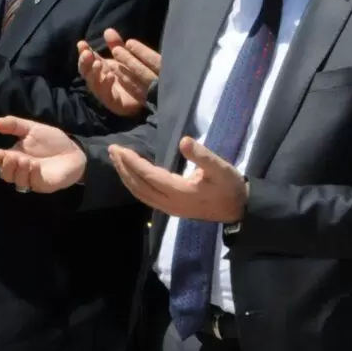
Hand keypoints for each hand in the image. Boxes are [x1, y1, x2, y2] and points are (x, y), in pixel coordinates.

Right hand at [0, 116, 85, 192]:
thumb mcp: (33, 128)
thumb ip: (15, 125)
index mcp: (16, 156)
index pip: (0, 162)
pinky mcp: (44, 184)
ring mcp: (32, 179)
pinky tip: (35, 165)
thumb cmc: (53, 141)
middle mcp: (21, 170)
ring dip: (19, 171)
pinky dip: (32, 174)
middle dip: (6, 167)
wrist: (74, 151)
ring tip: (25, 160)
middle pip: (6, 175)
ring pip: (18, 182)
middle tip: (12, 157)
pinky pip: (34, 183)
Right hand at [78, 29, 160, 118]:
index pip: (88, 61)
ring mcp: (107, 94)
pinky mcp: (116, 105)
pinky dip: (105, 86)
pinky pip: (107, 96)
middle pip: (87, 73)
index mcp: (102, 71)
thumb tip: (108, 30)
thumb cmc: (138, 76)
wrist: (154, 95)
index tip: (82, 44)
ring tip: (98, 63)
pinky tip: (110, 76)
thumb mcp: (126, 57)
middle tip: (87, 54)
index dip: (83, 53)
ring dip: (93, 74)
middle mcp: (102, 82)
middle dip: (84, 63)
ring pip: (94, 85)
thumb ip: (117, 45)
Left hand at [107, 135, 246, 220]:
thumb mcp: (221, 168)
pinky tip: (129, 175)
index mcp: (180, 192)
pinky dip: (134, 185)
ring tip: (116, 160)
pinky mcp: (171, 209)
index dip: (133, 162)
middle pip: (139, 186)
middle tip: (112, 150)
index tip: (120, 149)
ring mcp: (169, 208)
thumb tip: (184, 141)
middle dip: (123, 168)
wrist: (239, 209)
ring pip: (140, 193)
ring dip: (126, 176)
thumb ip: (202, 155)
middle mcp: (170, 203)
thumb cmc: (230, 186)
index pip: (149, 176)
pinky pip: (146, 197)